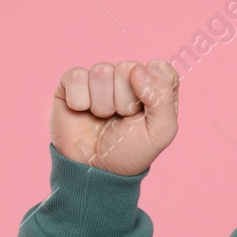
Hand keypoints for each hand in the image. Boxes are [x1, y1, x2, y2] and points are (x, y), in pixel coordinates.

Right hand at [50, 60, 178, 176]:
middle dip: (125, 100)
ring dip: (102, 103)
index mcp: (154, 85)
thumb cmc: (130, 151)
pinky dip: (80, 101)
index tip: (145, 112)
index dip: (153, 91)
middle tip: (121, 119)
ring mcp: (101, 79)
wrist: (94, 169)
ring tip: (103, 118)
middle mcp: (128, 77)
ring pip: (102, 71)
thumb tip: (137, 70)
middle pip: (129, 67)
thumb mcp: (161, 132)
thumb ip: (163, 98)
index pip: (159, 68)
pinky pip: (76, 76)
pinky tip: (83, 112)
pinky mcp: (73, 83)